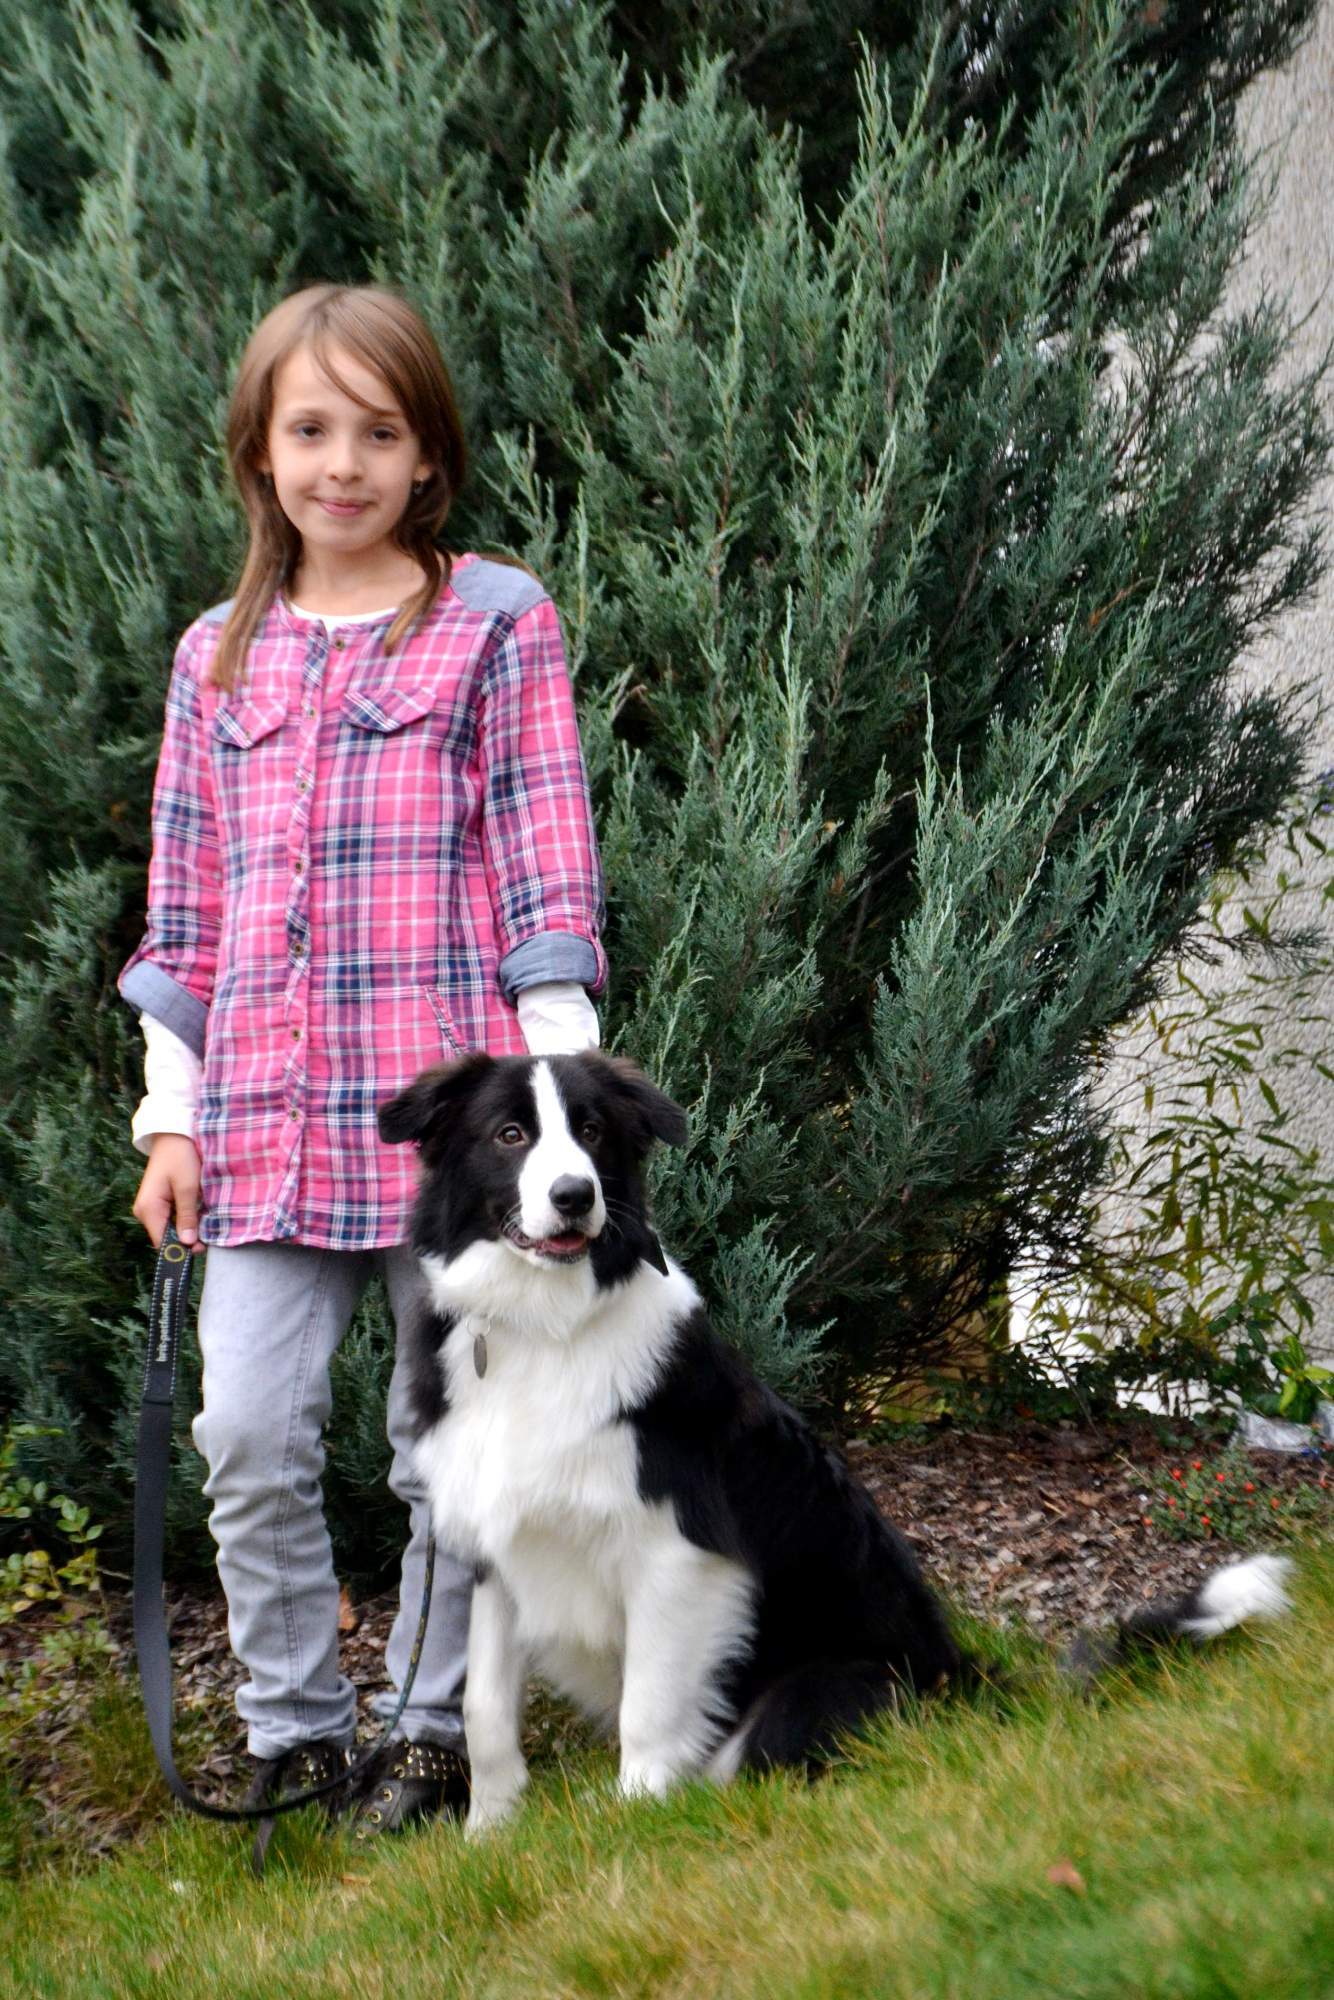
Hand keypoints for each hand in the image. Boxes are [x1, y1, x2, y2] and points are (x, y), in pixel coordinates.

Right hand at [132, 1133, 203, 1249]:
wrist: (175, 1133)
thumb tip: (187, 1243)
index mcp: (148, 1209)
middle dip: (188, 1238)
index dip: (181, 1249)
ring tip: (208, 1225)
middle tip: (211, 1237)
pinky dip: (186, 1218)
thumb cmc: (181, 1156)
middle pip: (167, 1236)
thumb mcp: (188, 1187)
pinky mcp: (159, 1200)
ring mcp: (151, 1206)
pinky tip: (200, 1214)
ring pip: (171, 1227)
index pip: (162, 1242)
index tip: (203, 1249)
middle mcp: (145, 1211)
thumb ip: (187, 1216)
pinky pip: (172, 1217)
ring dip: (189, 1228)